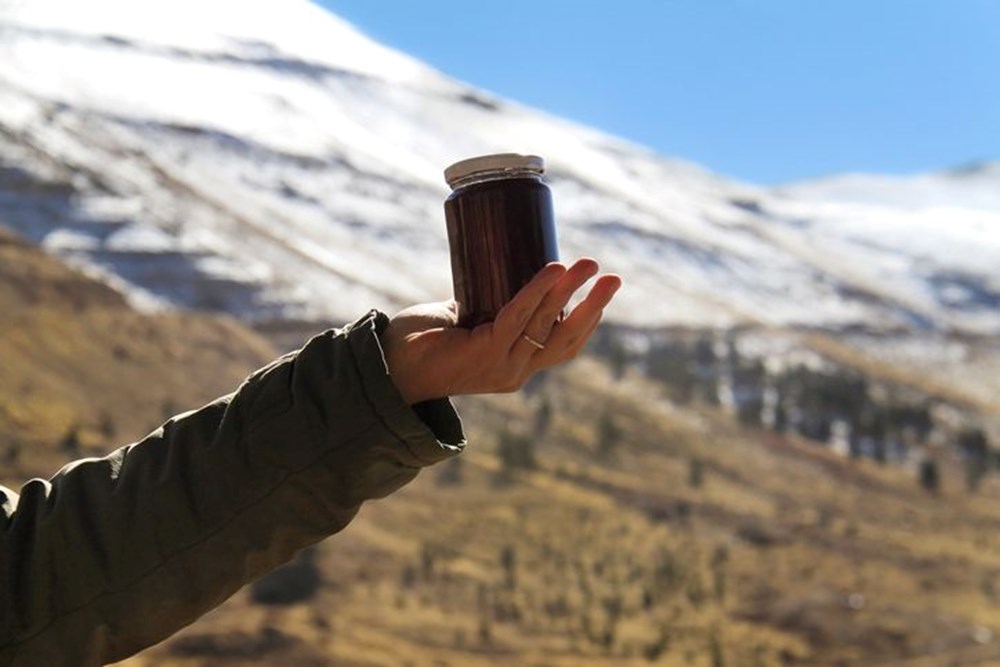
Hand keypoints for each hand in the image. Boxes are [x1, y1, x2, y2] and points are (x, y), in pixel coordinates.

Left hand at [381, 259, 621, 403]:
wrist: (387, 364)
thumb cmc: (421, 340)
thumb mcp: (467, 320)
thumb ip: (488, 304)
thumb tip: (502, 267)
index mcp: (516, 365)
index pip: (563, 346)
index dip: (587, 320)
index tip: (602, 291)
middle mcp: (515, 372)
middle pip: (568, 339)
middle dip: (595, 307)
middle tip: (614, 278)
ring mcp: (502, 367)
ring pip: (546, 324)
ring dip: (570, 291)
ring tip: (587, 264)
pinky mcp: (485, 354)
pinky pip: (518, 316)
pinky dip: (537, 291)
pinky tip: (552, 270)